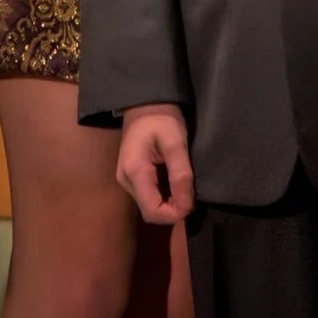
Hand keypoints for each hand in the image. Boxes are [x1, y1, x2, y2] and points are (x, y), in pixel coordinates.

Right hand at [116, 103, 194, 223]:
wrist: (145, 103)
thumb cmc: (162, 119)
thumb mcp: (176, 143)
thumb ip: (181, 175)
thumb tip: (187, 206)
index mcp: (135, 172)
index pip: (152, 212)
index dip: (174, 214)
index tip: (192, 202)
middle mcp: (125, 180)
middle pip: (150, 211)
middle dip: (172, 210)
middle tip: (190, 194)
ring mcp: (125, 179)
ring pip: (149, 205)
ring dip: (168, 203)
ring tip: (184, 187)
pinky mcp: (130, 176)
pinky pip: (147, 195)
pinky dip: (163, 195)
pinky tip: (173, 182)